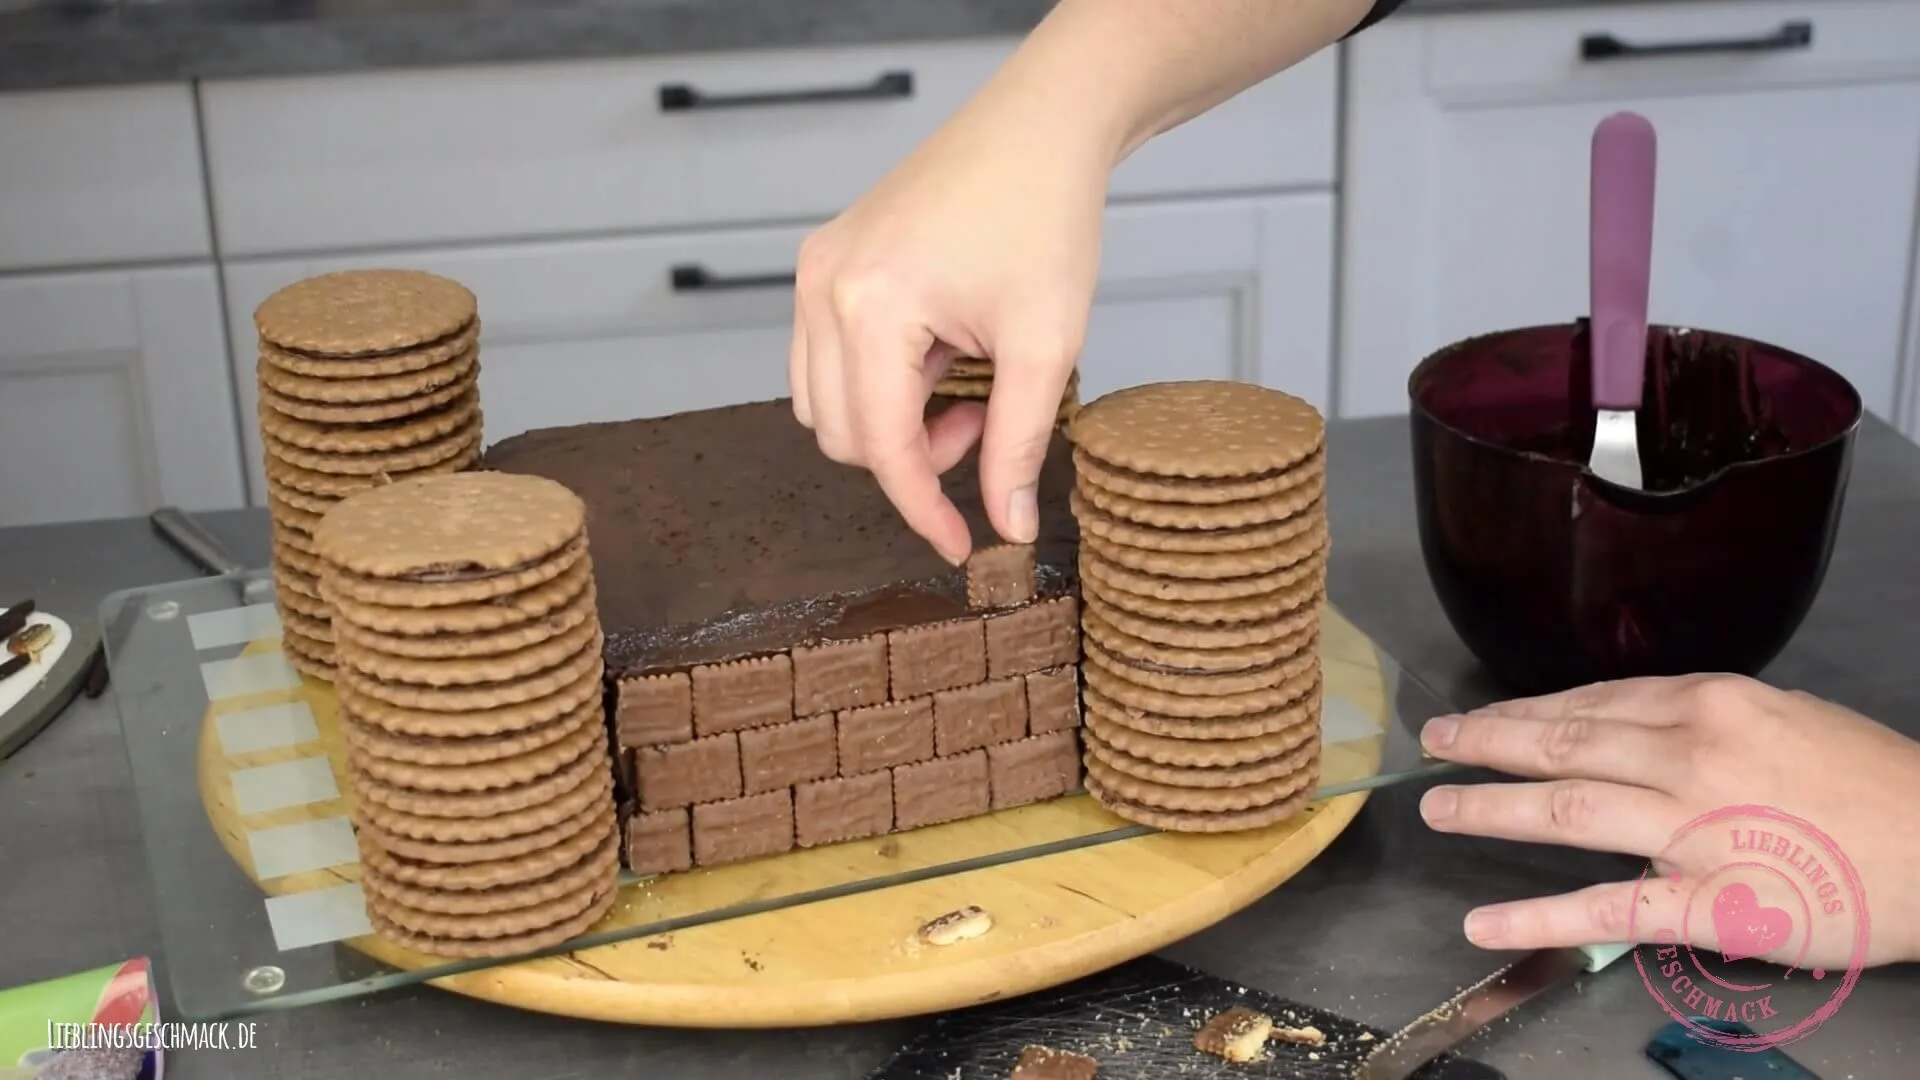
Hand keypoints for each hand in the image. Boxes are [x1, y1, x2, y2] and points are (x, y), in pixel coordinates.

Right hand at [790, 92, 1106, 564]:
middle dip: (913, 454)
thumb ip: (1018, 447)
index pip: (881, 446)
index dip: (924, 508)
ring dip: (890, 422)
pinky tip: (938, 356)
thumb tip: (1007, 527)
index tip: (962, 545)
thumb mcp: (1045, 345)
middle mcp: (823, 287)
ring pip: (824, 402)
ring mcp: (815, 271)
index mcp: (869, 305)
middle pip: (840, 434)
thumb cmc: (1046, 216)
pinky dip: (877, 382)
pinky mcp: (824, 261)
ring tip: (964, 386)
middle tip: (984, 426)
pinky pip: (825, 359)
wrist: (1040, 127)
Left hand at [1418, 674, 1919, 968]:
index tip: (1487, 715)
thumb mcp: (1785, 717)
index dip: (1529, 709)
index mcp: (1709, 703)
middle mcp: (1688, 756)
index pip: (1594, 702)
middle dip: (1488, 741)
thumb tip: (1639, 725)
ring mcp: (1692, 830)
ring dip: (1490, 808)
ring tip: (1438, 810)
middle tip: (1436, 743)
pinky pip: (1606, 909)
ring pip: (1566, 809)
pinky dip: (1537, 918)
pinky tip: (1485, 924)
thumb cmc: (1872, 783)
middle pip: (1563, 742)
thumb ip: (1704, 721)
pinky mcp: (1707, 903)